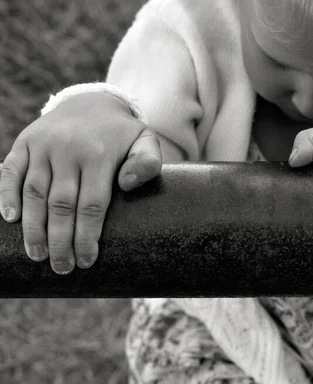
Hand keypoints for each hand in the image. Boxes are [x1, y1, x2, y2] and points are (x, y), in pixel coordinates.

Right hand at [0, 92, 161, 273]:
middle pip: (61, 205)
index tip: (86, 260)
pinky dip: (6, 195)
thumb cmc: (122, 134)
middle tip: (62, 267)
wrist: (91, 102)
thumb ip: (147, 162)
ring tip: (38, 255)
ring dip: (33, 228)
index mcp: (99, 154)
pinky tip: (10, 220)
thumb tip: (127, 185)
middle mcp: (68, 149)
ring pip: (34, 193)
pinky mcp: (24, 143)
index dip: (87, 236)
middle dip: (60, 240)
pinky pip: (10, 172)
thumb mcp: (146, 142)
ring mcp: (43, 146)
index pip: (92, 205)